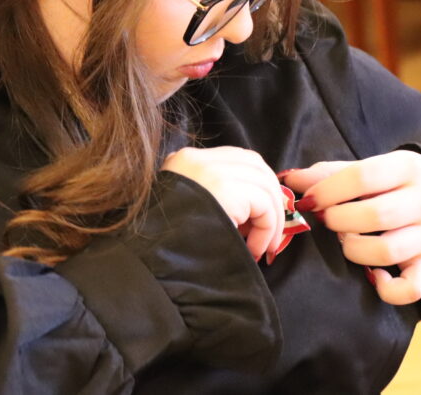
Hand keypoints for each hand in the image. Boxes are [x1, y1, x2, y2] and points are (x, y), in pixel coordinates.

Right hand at [162, 146, 284, 262]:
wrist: (149, 261)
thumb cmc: (168, 245)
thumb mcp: (188, 209)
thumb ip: (213, 196)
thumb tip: (251, 210)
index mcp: (187, 161)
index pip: (237, 159)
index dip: (257, 186)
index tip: (260, 217)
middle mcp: (199, 159)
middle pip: (256, 166)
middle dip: (270, 199)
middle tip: (269, 231)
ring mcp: (212, 170)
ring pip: (264, 184)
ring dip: (271, 219)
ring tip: (262, 247)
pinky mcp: (226, 188)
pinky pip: (264, 203)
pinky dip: (268, 228)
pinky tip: (255, 249)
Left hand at [282, 151, 420, 304]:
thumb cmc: (404, 183)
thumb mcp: (377, 167)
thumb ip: (333, 173)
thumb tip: (290, 179)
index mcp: (407, 168)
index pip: (362, 177)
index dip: (328, 191)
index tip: (310, 200)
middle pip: (373, 216)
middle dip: (338, 221)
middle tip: (328, 221)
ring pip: (387, 252)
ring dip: (354, 250)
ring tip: (347, 241)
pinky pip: (412, 288)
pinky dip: (388, 289)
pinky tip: (372, 276)